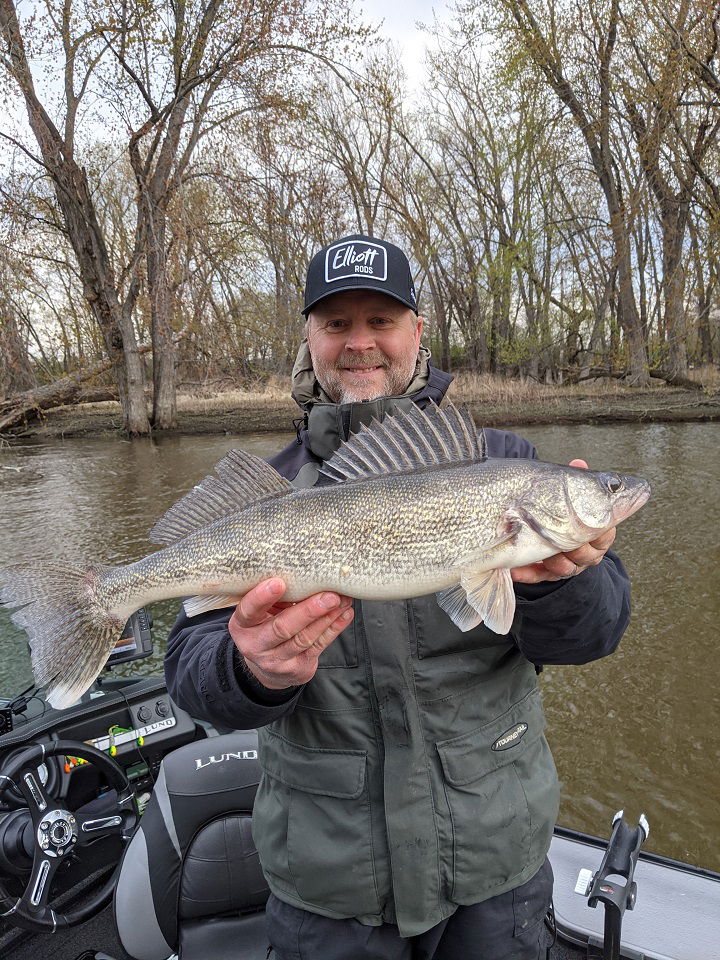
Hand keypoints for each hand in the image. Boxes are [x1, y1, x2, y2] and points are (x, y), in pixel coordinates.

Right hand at [228, 578, 353, 689]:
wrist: (267, 667)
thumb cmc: (264, 626)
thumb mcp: (259, 613)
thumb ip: (273, 598)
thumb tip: (303, 570)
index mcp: (242, 625)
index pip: (248, 610)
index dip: (262, 597)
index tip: (279, 583)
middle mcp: (256, 645)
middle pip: (282, 628)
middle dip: (308, 611)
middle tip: (329, 596)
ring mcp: (277, 660)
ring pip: (304, 638)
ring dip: (327, 618)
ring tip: (342, 600)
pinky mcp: (297, 668)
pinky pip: (318, 646)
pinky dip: (334, 628)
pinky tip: (344, 614)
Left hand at [510, 459, 616, 583]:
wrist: (542, 532)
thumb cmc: (562, 510)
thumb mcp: (570, 496)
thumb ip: (576, 481)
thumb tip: (579, 462)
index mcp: (597, 532)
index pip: (605, 535)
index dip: (599, 533)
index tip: (588, 528)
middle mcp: (586, 551)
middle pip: (589, 555)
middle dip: (576, 548)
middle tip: (563, 540)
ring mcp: (568, 564)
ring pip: (567, 569)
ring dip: (555, 562)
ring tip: (541, 553)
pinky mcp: (547, 574)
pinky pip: (539, 577)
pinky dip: (528, 574)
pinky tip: (515, 571)